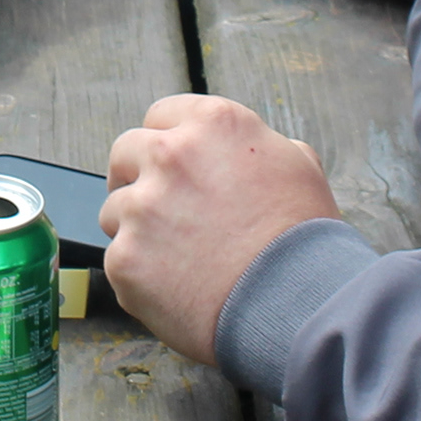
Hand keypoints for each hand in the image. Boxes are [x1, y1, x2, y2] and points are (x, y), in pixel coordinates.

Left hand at [102, 94, 340, 364]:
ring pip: (115, 210)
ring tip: (178, 260)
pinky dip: (141, 277)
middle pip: (125, 152)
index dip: (168, 142)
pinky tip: (178, 290)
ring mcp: (142, 207)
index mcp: (213, 125)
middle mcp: (170, 155)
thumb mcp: (301, 170)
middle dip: (136, 177)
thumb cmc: (304, 241)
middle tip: (157, 208)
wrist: (294, 305)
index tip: (170, 166)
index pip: (162, 115)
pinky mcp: (125, 257)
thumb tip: (256, 150)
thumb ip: (265, 148)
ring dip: (137, 229)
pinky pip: (119, 260)